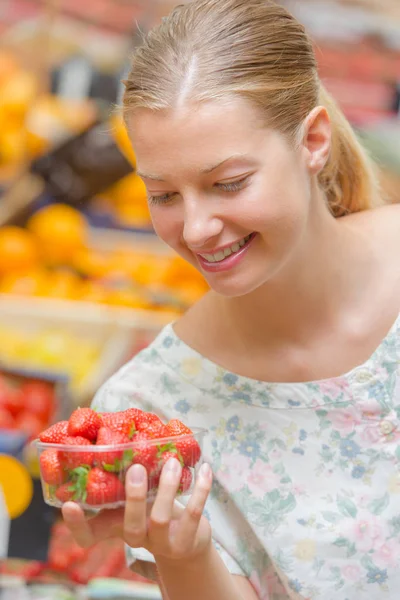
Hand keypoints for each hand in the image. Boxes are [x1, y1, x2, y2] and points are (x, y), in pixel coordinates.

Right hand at [62, 458, 212, 564]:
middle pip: (130, 526)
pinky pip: (194, 515)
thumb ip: (120, 472)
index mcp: (116, 526)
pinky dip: (201, 489)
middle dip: (134, 496)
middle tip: (136, 468)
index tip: (68, 505)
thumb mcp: (132, 495)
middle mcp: (135, 537)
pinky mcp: (186, 541)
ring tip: (172, 462)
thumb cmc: (151, 508)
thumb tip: (110, 426)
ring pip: (160, 519)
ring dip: (167, 487)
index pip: (88, 536)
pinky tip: (205, 468)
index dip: (76, 525)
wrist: (185, 540)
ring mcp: (161, 543)